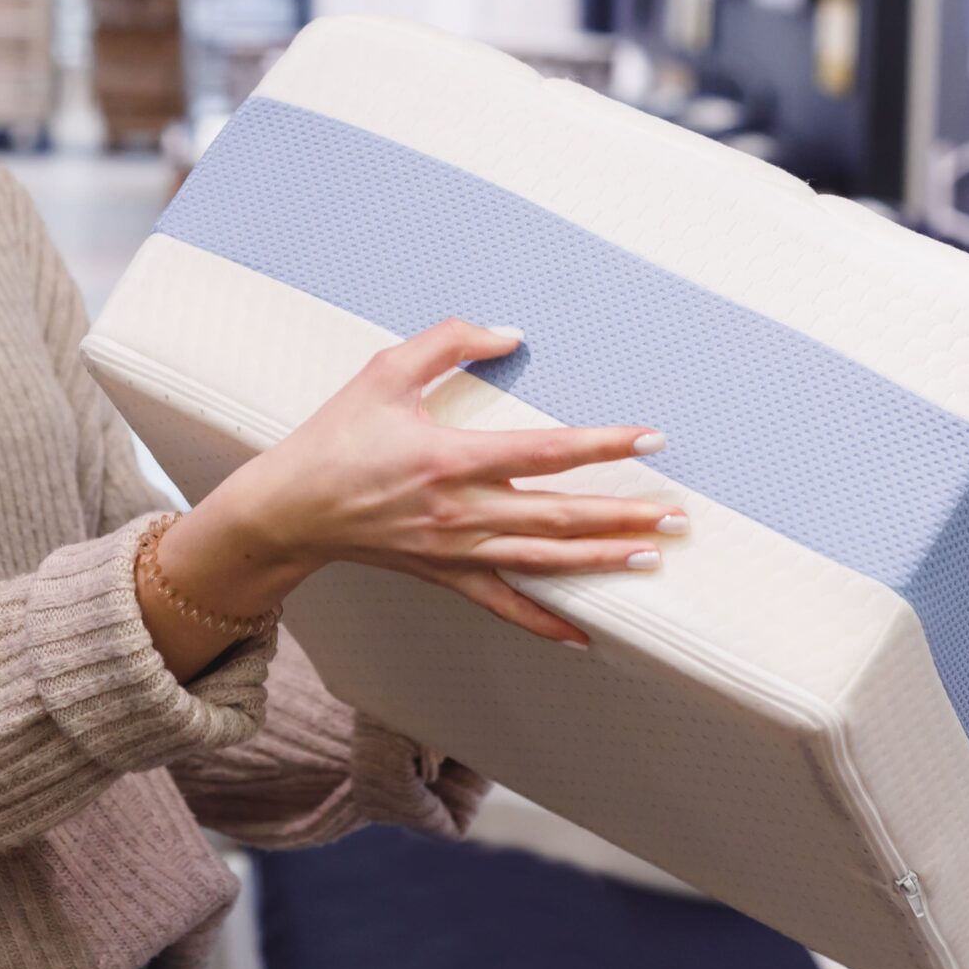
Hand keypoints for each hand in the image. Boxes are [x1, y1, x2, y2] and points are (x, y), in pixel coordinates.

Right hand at [164, 319, 680, 646]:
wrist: (290, 508)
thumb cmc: (336, 436)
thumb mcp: (385, 371)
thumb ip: (448, 341)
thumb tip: (509, 333)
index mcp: (453, 458)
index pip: (547, 452)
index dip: (604, 444)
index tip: (651, 439)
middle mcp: (463, 511)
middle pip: (562, 515)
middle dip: (625, 515)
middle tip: (677, 515)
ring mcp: (457, 550)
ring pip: (546, 559)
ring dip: (603, 559)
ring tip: (653, 556)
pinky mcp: (446, 575)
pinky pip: (504, 604)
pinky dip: (545, 622)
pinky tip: (585, 636)